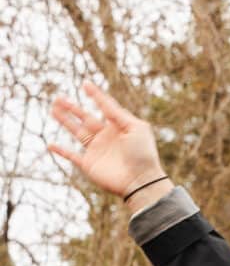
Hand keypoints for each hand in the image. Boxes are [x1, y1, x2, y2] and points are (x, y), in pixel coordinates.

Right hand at [48, 81, 166, 200]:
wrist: (141, 181)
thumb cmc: (143, 154)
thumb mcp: (135, 128)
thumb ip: (118, 113)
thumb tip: (104, 99)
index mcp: (119, 126)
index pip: (105, 107)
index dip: (96, 96)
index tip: (85, 84)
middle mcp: (106, 137)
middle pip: (85, 118)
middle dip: (72, 108)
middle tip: (59, 98)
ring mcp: (96, 150)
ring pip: (76, 132)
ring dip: (64, 121)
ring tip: (53, 108)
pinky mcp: (89, 164)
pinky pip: (72, 156)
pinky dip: (61, 151)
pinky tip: (50, 144)